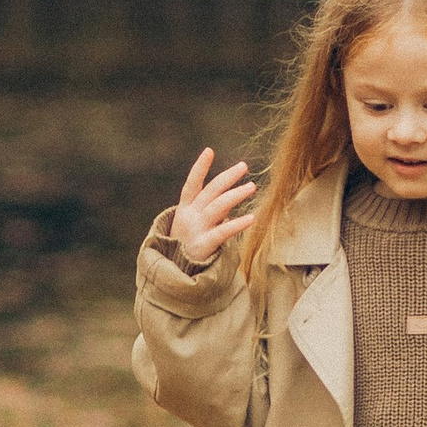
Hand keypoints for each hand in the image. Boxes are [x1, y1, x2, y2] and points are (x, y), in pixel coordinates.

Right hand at [169, 147, 256, 268]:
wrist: (174, 276)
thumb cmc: (186, 248)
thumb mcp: (192, 227)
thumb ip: (208, 212)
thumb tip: (229, 200)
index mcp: (184, 210)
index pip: (191, 184)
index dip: (200, 168)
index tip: (209, 151)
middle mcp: (189, 217)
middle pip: (210, 191)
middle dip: (227, 177)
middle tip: (243, 167)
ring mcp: (196, 230)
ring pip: (218, 206)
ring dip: (235, 194)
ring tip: (252, 187)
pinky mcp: (203, 245)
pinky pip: (223, 232)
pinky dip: (238, 224)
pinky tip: (252, 218)